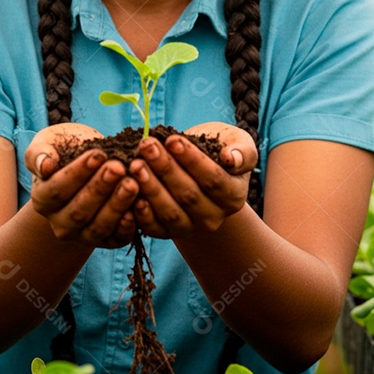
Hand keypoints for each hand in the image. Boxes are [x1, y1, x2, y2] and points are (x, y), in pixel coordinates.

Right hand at [25, 123, 138, 247]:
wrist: (90, 165)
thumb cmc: (67, 150)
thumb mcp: (49, 143)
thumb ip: (40, 153)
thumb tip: (45, 166)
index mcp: (43, 200)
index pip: (57, 191)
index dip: (77, 174)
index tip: (98, 154)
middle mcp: (60, 223)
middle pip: (79, 211)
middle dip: (100, 189)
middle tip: (118, 168)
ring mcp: (83, 235)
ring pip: (99, 227)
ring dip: (116, 206)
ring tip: (132, 183)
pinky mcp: (107, 241)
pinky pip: (116, 238)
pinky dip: (128, 225)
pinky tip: (139, 206)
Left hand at [128, 121, 257, 238]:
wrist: (195, 168)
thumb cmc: (217, 149)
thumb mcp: (236, 142)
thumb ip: (242, 151)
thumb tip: (231, 159)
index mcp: (233, 196)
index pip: (213, 179)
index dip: (192, 160)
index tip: (173, 139)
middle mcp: (214, 217)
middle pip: (189, 195)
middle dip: (166, 169)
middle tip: (147, 146)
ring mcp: (190, 228)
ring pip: (170, 213)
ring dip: (150, 188)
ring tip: (135, 164)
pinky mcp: (167, 233)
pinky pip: (154, 228)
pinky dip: (141, 214)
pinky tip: (131, 193)